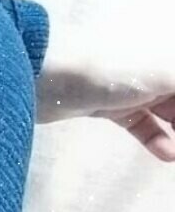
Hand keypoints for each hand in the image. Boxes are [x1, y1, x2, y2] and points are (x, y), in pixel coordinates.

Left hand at [35, 21, 174, 160]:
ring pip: (169, 114)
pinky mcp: (110, 107)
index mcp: (170, 56)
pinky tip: (169, 155)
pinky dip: (157, 139)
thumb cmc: (111, 66)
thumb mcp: (167, 75)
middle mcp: (156, 68)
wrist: (48, 74)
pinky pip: (143, 125)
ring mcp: (133, 87)